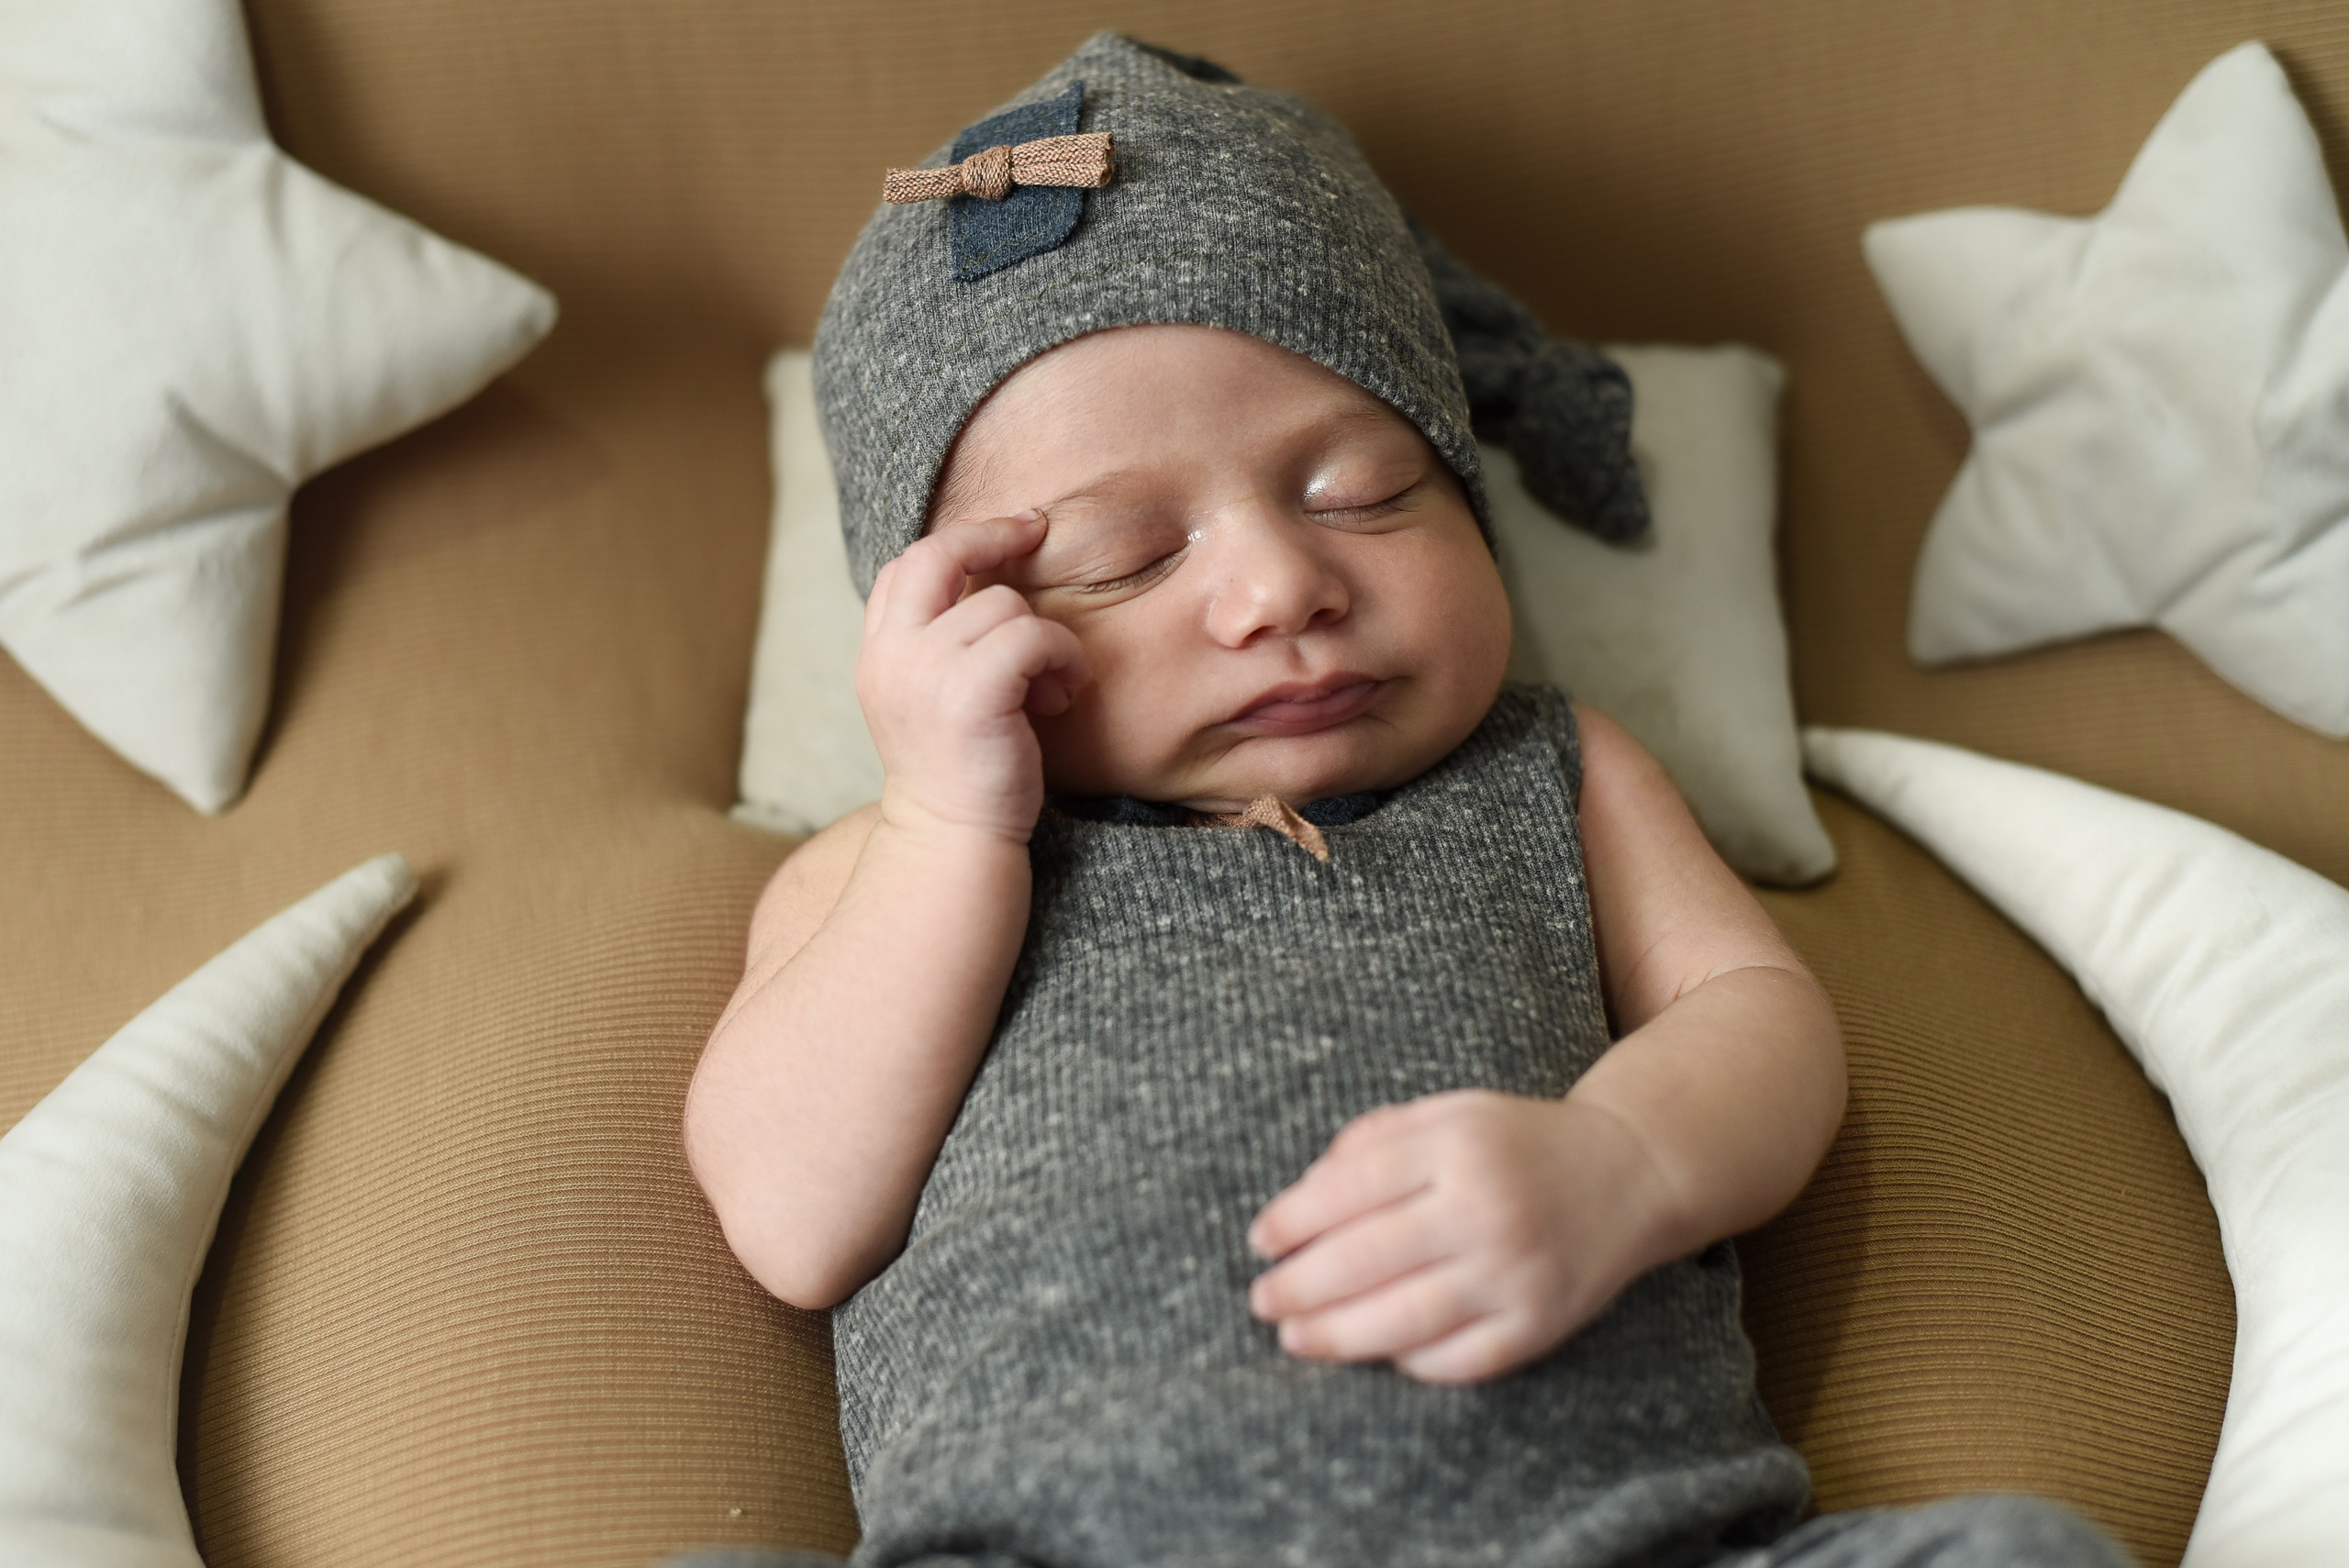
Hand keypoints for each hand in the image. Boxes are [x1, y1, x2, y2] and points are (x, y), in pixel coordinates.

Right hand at [857, 512, 1090, 841]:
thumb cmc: (961, 772)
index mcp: (878, 653)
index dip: (959, 540)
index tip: (1007, 535)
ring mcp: (926, 672)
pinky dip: (1062, 657)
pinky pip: (1033, 636)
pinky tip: (1062, 694)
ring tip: (1051, 685)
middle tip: (1036, 533)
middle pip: (939, 554)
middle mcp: (892, 655)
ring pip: (1004, 604)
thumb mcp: (930, 697)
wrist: (954, 841)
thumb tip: (995, 582)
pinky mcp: (972, 694)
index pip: (905, 566)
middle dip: (995, 533)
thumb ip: (940, 644)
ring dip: (1046, 638)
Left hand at [1245, 1089, 1679, 1382]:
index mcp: (1459, 1145)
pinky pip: (1459, 1359)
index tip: (1261, 1240)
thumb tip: (1301, 1198)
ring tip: (1295, 1337)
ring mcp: (1516, 1273)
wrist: (1631, 1174)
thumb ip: (1374, 1140)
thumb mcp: (1450, 1113)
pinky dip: (1410, 1362)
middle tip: (1262, 1300)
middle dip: (1301, 1285)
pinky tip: (1376, 1353)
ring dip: (1338, 1335)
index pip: (1354, 1186)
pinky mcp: (1541, 1324)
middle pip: (1368, 1258)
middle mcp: (1488, 1209)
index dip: (1296, 1218)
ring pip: (1405, 1319)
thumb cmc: (1517, 1143)